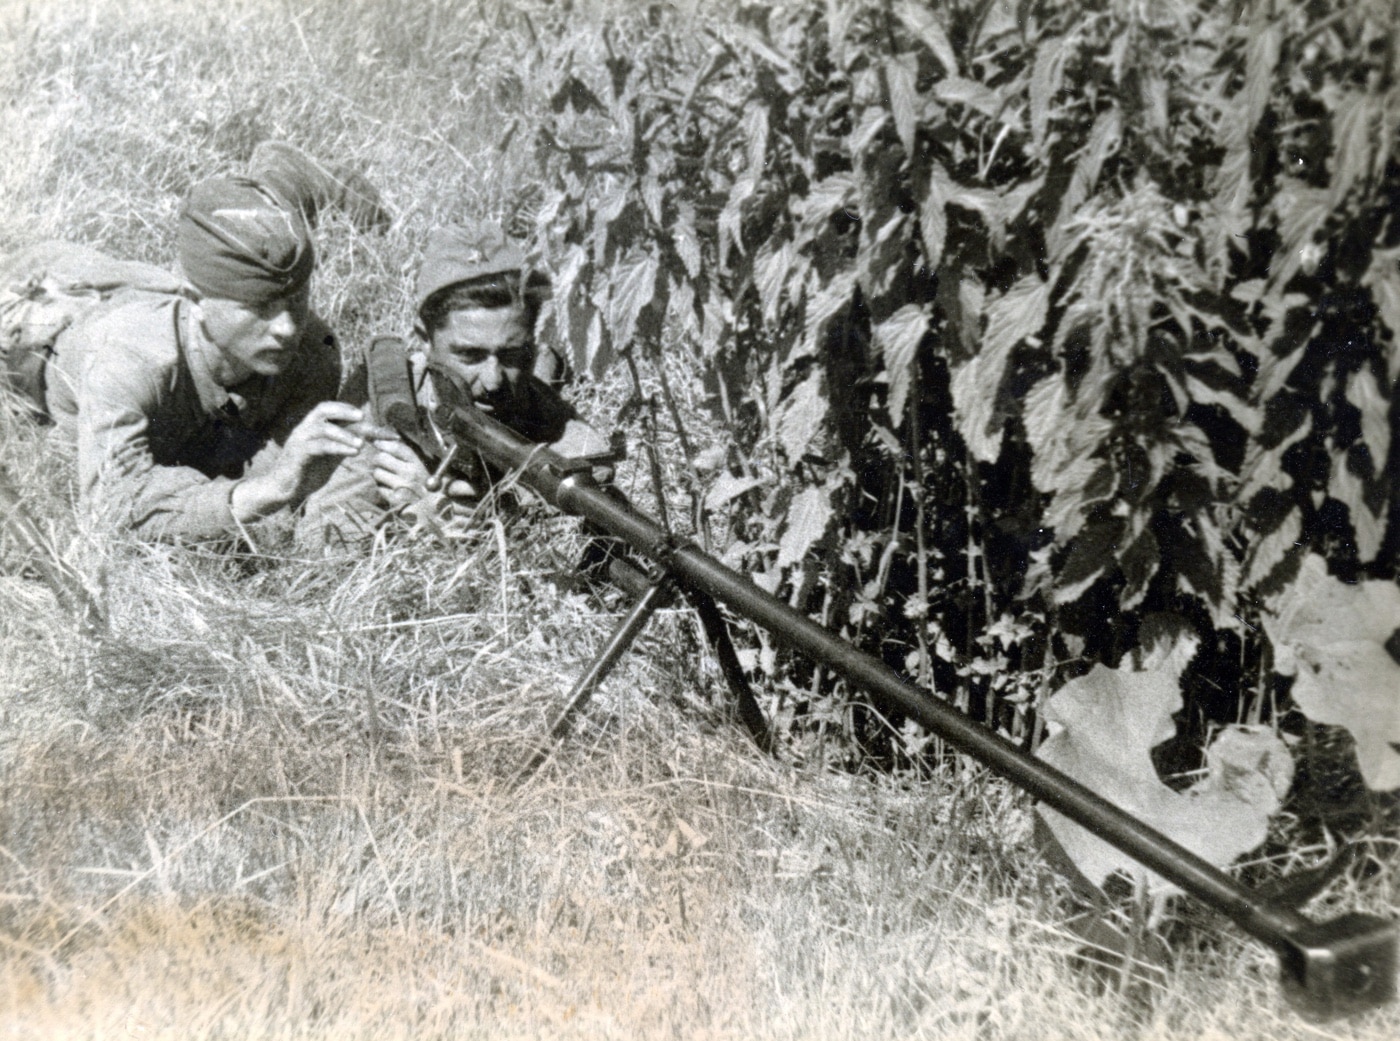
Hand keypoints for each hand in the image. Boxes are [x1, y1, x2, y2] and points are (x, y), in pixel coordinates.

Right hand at [232, 401, 367, 520]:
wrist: (281, 489)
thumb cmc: (306, 472)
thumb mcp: (328, 457)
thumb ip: (341, 446)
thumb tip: (363, 437)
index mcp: (309, 427)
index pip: (326, 408)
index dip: (344, 408)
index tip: (362, 413)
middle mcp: (302, 430)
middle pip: (322, 410)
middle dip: (344, 411)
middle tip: (362, 417)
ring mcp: (299, 441)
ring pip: (323, 429)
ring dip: (345, 434)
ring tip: (361, 443)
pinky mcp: (298, 455)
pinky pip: (320, 447)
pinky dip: (339, 448)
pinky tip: (353, 453)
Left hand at [370, 438, 477, 507]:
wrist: (440, 512)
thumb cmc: (437, 489)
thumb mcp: (430, 468)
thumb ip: (414, 457)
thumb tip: (391, 445)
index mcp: (419, 464)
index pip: (396, 447)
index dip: (384, 443)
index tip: (378, 442)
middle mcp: (408, 474)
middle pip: (381, 458)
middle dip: (380, 459)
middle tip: (383, 461)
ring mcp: (400, 487)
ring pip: (377, 473)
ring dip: (379, 473)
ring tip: (388, 476)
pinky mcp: (394, 499)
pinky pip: (380, 488)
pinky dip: (382, 486)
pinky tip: (391, 488)